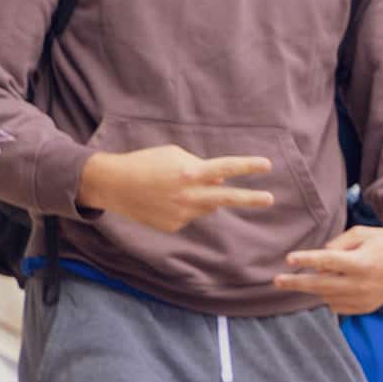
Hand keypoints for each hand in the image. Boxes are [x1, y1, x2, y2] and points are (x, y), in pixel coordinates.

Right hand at [80, 146, 272, 234]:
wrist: (112, 185)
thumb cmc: (145, 163)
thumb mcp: (174, 155)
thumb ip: (200, 166)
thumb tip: (220, 181)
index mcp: (189, 173)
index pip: (226, 169)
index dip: (248, 167)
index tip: (267, 165)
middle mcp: (188, 195)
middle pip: (227, 198)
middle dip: (251, 199)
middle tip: (270, 199)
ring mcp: (182, 214)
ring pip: (207, 206)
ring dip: (201, 197)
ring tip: (174, 188)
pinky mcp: (174, 226)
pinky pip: (190, 215)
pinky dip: (184, 206)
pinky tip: (163, 200)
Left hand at [278, 225, 382, 313]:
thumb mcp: (362, 234)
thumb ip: (337, 245)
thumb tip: (317, 262)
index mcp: (363, 263)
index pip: (328, 261)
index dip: (307, 259)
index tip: (288, 259)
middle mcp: (363, 284)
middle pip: (321, 285)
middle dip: (297, 283)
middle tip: (277, 281)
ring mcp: (365, 299)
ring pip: (327, 297)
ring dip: (316, 287)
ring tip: (314, 277)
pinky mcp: (366, 308)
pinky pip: (337, 306)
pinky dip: (330, 296)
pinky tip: (334, 286)